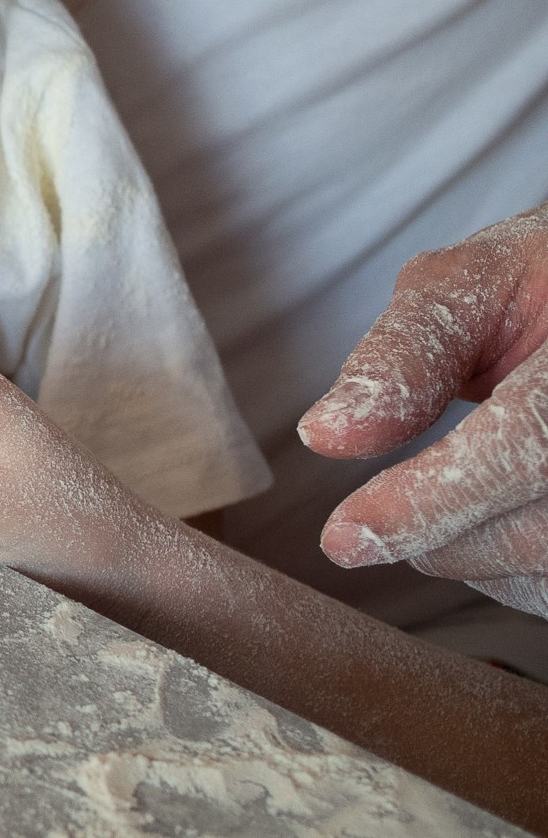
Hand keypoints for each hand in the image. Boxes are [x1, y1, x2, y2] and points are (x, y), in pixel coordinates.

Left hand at [300, 207, 547, 615]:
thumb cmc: (541, 283)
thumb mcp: (474, 283)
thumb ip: (406, 353)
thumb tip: (327, 433)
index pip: (528, 446)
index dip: (434, 498)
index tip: (345, 536)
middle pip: (540, 528)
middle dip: (437, 533)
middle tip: (370, 520)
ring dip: (472, 557)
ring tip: (431, 504)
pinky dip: (510, 570)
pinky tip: (484, 523)